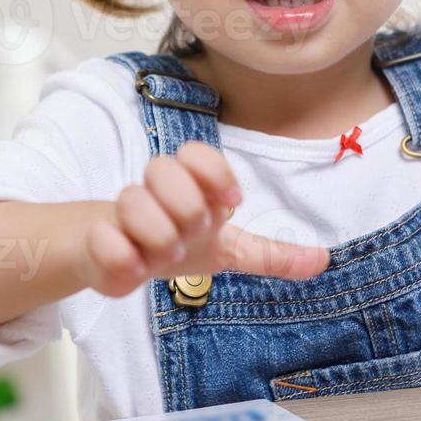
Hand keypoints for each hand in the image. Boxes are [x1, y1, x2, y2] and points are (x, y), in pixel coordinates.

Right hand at [81, 140, 330, 296]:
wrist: (121, 256)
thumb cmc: (179, 245)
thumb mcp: (227, 249)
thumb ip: (271, 255)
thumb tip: (323, 260)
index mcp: (189, 185)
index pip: (197, 152)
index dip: (215, 174)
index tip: (229, 203)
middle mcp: (154, 189)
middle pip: (164, 170)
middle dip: (184, 213)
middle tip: (185, 238)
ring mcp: (122, 212)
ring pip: (133, 202)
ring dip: (156, 238)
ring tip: (158, 256)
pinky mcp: (96, 242)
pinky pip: (105, 240)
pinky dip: (122, 258)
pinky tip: (133, 268)